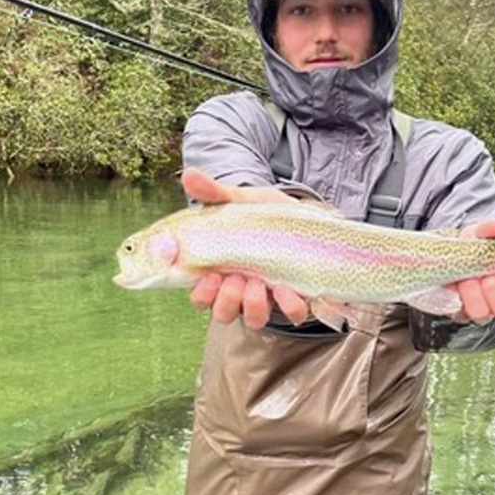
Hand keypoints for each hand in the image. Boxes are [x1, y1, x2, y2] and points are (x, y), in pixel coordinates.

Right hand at [181, 168, 309, 328]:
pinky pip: (292, 313)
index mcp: (221, 271)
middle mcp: (241, 290)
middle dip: (225, 301)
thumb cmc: (264, 215)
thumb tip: (188, 175)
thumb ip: (214, 194)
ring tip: (257, 283)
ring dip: (252, 306)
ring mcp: (269, 297)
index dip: (201, 294)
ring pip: (253, 319)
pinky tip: (286, 288)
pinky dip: (289, 305)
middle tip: (234, 280)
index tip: (208, 276)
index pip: (201, 296)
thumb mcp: (240, 202)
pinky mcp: (296, 297)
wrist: (306, 215)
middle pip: (222, 313)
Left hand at [454, 219, 494, 323]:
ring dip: (473, 295)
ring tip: (466, 278)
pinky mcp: (461, 314)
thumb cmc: (475, 247)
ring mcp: (482, 310)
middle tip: (486, 276)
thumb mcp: (481, 234)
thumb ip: (489, 229)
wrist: (450, 257)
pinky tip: (454, 284)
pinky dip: (456, 297)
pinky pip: (460, 314)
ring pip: (483, 314)